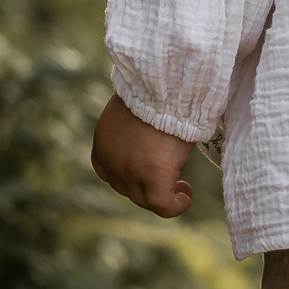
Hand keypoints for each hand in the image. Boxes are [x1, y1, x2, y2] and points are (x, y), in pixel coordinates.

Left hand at [91, 93, 194, 217]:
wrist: (166, 82)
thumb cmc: (157, 86)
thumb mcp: (136, 107)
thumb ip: (136, 125)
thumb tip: (150, 129)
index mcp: (103, 144)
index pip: (113, 172)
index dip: (133, 176)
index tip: (154, 170)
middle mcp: (110, 162)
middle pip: (129, 187)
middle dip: (150, 188)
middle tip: (176, 183)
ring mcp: (129, 172)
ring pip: (145, 198)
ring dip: (164, 197)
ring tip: (184, 191)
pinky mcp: (153, 176)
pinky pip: (161, 204)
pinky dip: (173, 206)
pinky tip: (185, 199)